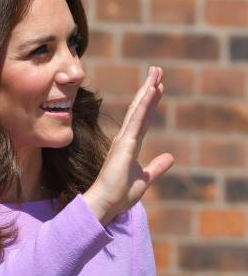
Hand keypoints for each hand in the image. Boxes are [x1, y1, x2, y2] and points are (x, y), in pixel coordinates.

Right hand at [83, 66, 173, 224]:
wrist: (106, 204)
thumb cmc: (120, 195)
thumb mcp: (144, 179)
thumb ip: (156, 167)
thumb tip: (170, 157)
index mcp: (130, 146)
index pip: (143, 119)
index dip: (151, 103)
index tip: (158, 87)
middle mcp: (125, 139)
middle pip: (140, 109)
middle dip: (149, 89)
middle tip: (157, 70)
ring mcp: (124, 140)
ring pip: (138, 110)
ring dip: (148, 90)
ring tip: (156, 72)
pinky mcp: (125, 144)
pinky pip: (137, 120)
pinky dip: (144, 104)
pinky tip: (152, 90)